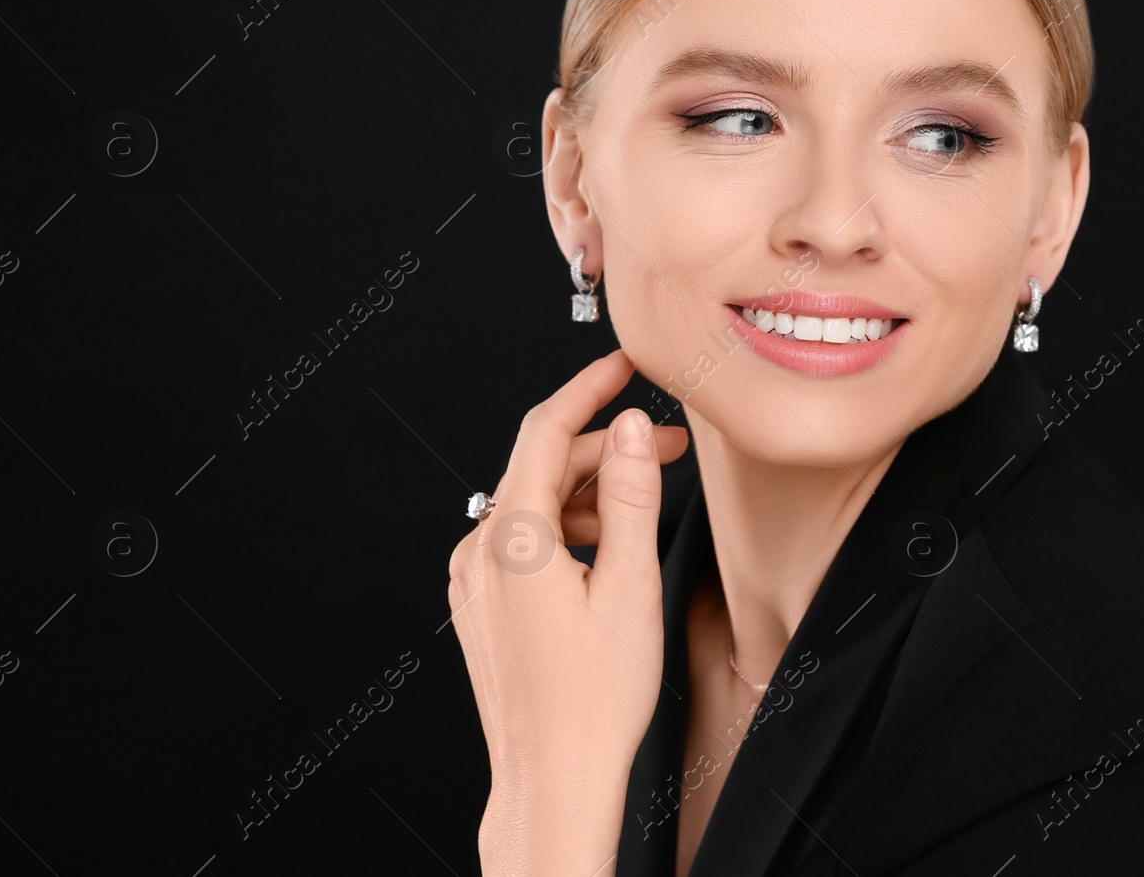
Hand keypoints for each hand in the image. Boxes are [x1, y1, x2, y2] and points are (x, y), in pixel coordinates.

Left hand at [447, 348, 689, 873]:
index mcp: (512, 540)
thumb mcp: (630, 586)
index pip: (544, 430)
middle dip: (607, 450)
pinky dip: (567, 529)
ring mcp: (475, 583)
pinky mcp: (482, 607)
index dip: (588, 387)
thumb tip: (627, 428)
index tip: (623, 364)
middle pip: (543, 468)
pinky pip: (522, 543)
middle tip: (668, 450)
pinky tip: (609, 547)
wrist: (552, 779)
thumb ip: (632, 498)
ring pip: (535, 506)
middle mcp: (481, 554)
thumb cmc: (593, 702)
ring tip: (647, 505)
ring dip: (591, 493)